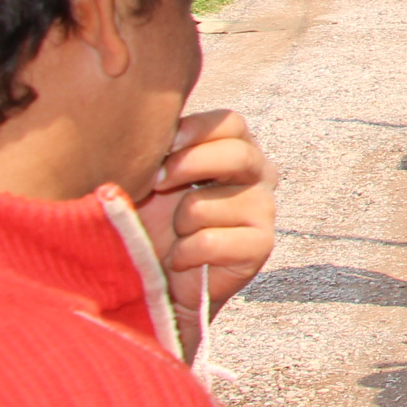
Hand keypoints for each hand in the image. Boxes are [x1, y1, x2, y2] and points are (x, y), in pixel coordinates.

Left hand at [136, 110, 280, 349]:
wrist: (160, 284)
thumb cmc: (153, 224)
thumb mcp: (153, 177)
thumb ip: (162, 148)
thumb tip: (142, 123)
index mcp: (236, 151)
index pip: (231, 122)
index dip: (193, 131)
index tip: (161, 147)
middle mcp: (259, 177)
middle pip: (235, 154)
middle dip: (185, 168)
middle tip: (156, 185)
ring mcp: (264, 211)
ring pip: (208, 203)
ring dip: (179, 222)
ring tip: (175, 235)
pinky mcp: (259, 247)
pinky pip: (210, 241)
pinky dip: (185, 253)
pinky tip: (180, 260)